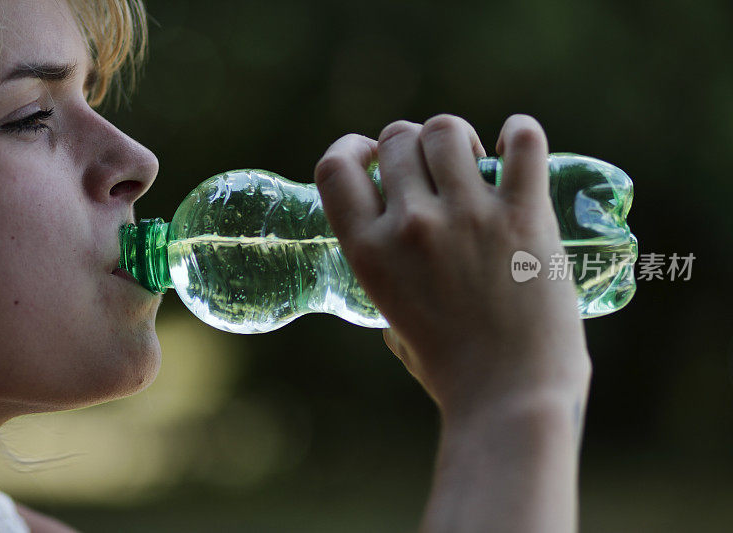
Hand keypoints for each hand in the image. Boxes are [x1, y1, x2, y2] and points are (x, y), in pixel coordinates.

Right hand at [314, 114, 590, 420]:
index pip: (335, 169)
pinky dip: (519, 132)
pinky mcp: (523, 215)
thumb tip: (406, 253)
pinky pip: (523, 140)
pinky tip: (514, 142)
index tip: (370, 152)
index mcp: (369, 252)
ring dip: (457, 137)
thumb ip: (391, 278)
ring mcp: (468, 216)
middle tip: (435, 166)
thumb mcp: (394, 320)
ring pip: (447, 130)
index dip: (352, 148)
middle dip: (412, 143)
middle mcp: (411, 225)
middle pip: (398, 138)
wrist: (510, 397)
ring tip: (474, 159)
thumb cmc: (452, 370)